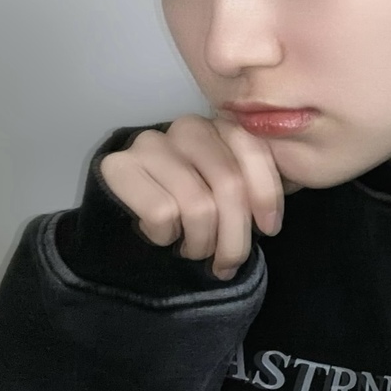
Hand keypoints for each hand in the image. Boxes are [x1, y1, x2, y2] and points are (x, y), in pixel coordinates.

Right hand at [98, 114, 300, 279]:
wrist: (122, 213)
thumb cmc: (188, 203)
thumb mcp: (227, 193)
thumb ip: (253, 189)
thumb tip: (272, 217)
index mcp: (220, 126)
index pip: (254, 152)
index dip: (267, 195)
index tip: (269, 230)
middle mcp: (187, 127)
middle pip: (228, 184)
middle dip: (235, 237)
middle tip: (226, 263)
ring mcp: (151, 142)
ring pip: (197, 205)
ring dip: (200, 243)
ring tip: (193, 249)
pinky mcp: (119, 166)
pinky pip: (162, 213)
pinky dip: (166, 236)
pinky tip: (163, 235)